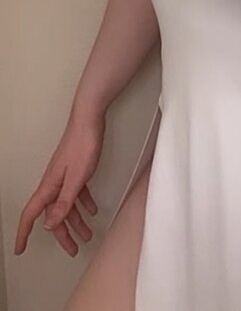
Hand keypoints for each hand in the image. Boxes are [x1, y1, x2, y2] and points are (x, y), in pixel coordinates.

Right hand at [14, 108, 105, 257]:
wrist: (90, 119)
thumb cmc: (82, 144)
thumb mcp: (76, 178)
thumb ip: (64, 202)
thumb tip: (50, 224)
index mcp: (49, 186)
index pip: (31, 214)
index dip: (23, 233)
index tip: (20, 248)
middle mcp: (54, 182)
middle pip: (54, 214)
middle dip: (62, 234)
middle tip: (72, 249)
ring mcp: (64, 175)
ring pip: (67, 204)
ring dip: (76, 221)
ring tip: (87, 234)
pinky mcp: (76, 169)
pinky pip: (77, 192)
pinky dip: (83, 202)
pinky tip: (92, 209)